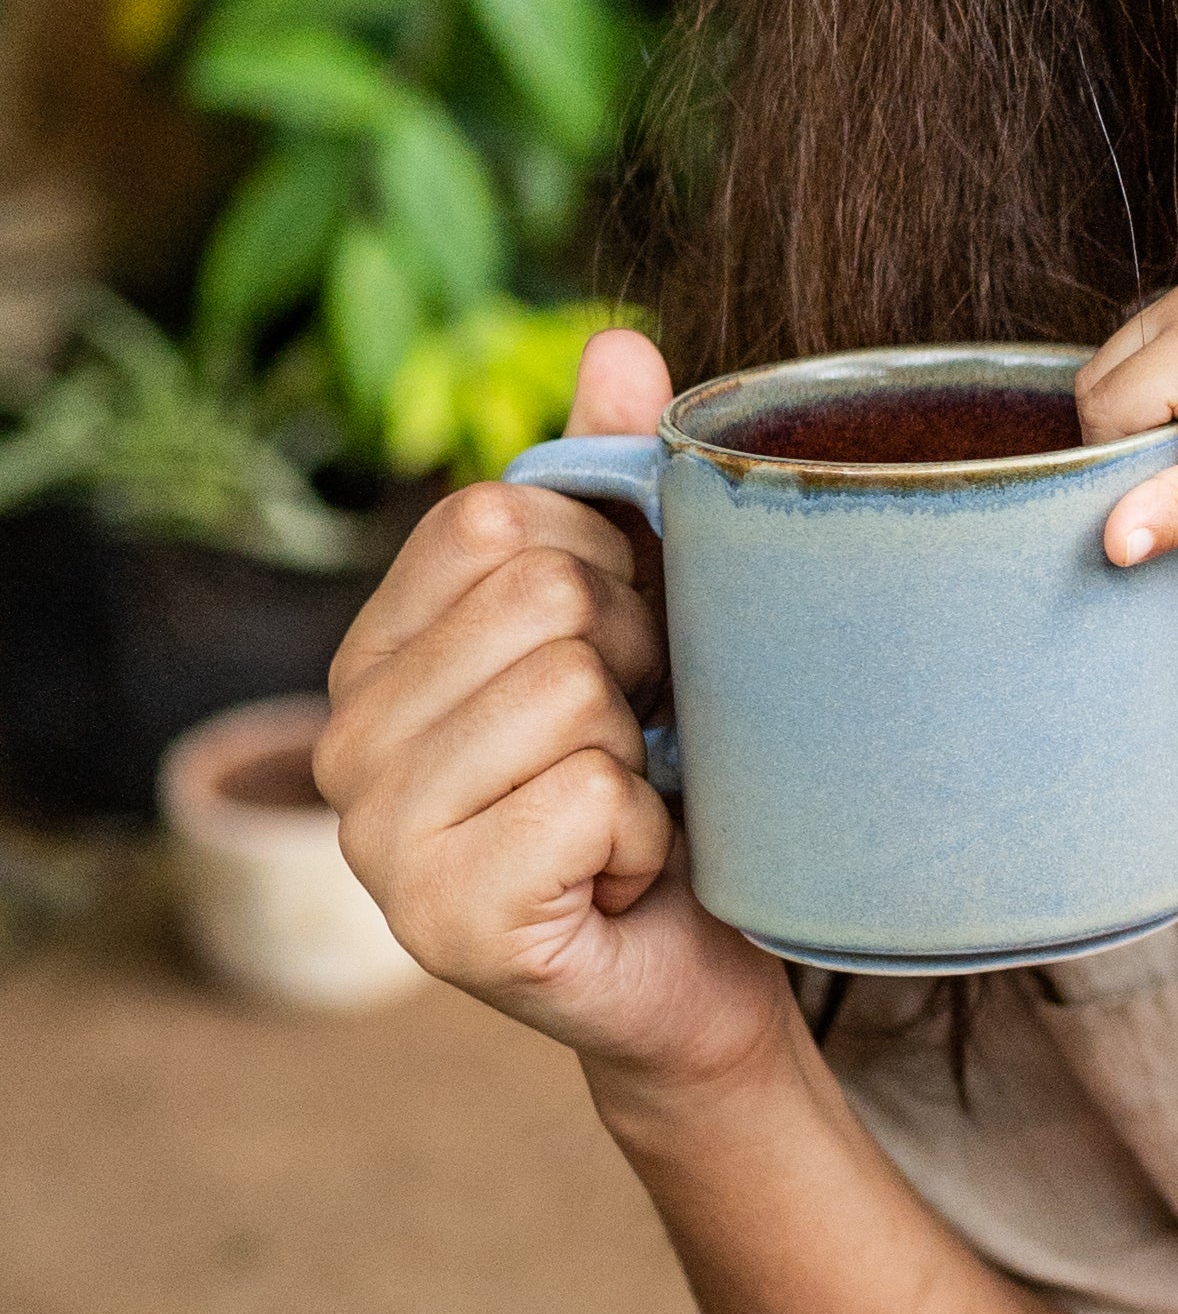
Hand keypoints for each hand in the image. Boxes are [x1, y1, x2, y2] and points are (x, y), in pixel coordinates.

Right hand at [318, 327, 786, 1101]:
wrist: (697, 973)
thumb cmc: (669, 789)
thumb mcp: (646, 618)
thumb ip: (612, 485)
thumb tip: (618, 340)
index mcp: (376, 654)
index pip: (496, 516)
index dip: (608, 571)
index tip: (624, 660)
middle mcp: (345, 743)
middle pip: (543, 598)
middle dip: (639, 665)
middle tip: (636, 750)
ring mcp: (378, 842)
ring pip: (571, 694)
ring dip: (645, 759)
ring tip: (625, 817)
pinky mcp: (442, 923)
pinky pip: (592, 799)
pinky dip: (647, 839)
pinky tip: (617, 884)